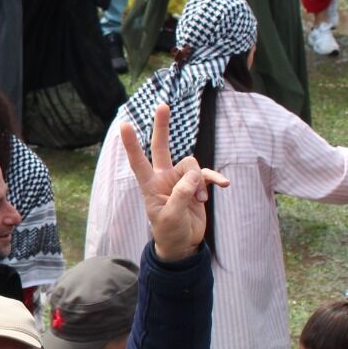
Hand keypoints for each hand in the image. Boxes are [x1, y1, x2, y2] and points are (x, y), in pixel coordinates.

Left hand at [119, 104, 229, 261]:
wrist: (183, 243)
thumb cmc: (169, 231)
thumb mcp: (171, 217)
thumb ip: (181, 195)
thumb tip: (194, 176)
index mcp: (150, 185)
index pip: (138, 161)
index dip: (131, 144)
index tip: (124, 124)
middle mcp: (164, 178)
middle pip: (162, 147)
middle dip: (162, 126)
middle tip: (162, 105)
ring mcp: (180, 180)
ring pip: (192, 165)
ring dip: (199, 182)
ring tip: (200, 200)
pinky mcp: (196, 185)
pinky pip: (207, 175)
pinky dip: (214, 179)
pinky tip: (224, 185)